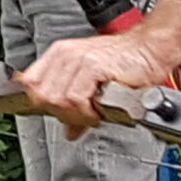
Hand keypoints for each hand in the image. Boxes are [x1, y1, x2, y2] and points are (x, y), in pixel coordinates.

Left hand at [17, 24, 180, 132]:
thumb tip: (68, 130)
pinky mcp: (92, 67)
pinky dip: (86, 112)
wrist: (150, 51)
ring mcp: (77, 60)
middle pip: (41, 96)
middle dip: (61, 114)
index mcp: (59, 55)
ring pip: (57, 100)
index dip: (40, 104)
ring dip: (76, 115)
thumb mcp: (92, 80)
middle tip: (81, 118)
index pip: (30, 83)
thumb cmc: (125, 63)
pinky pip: (76, 99)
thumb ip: (75, 103)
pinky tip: (99, 110)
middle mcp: (64, 55)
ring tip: (93, 114)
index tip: (57, 115)